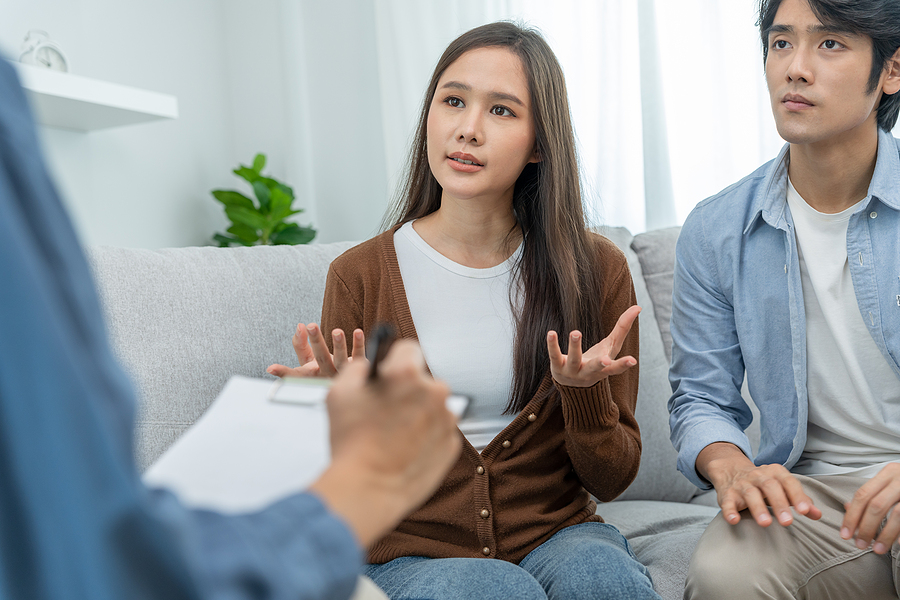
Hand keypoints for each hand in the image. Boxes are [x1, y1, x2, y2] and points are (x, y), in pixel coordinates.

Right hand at [267, 323, 365, 377]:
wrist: (350, 386)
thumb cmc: (325, 370)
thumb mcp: (308, 360)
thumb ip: (300, 344)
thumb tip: (299, 326)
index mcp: (313, 375)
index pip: (296, 374)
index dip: (284, 372)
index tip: (272, 368)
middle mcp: (328, 375)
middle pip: (321, 359)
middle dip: (316, 343)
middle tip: (311, 326)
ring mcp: (345, 373)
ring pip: (341, 360)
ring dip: (339, 345)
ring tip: (337, 331)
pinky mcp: (361, 369)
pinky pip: (359, 356)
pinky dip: (359, 344)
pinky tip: (358, 332)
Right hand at [308, 340, 461, 546]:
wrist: (368, 489)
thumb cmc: (351, 441)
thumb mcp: (339, 392)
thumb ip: (357, 368)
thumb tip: (369, 366)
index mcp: (408, 373)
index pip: (408, 348)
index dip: (394, 359)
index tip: (388, 372)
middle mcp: (434, 391)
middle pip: (421, 380)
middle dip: (405, 390)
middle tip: (385, 411)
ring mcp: (447, 419)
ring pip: (432, 406)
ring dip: (417, 414)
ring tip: (393, 435)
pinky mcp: (452, 443)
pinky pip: (438, 431)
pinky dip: (425, 437)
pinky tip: (404, 450)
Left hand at [547, 305, 640, 387]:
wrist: (572, 384)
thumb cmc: (597, 360)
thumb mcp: (610, 346)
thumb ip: (623, 327)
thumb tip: (638, 306)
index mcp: (604, 370)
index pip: (615, 369)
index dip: (623, 365)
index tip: (632, 361)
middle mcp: (588, 373)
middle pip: (595, 368)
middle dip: (600, 364)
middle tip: (605, 359)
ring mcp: (572, 371)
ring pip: (574, 359)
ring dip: (575, 346)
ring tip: (576, 332)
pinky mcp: (557, 366)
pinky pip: (555, 355)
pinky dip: (553, 345)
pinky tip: (551, 333)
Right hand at [699, 442, 821, 526]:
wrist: (731, 470)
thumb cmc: (763, 484)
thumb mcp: (782, 487)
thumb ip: (800, 501)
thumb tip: (818, 515)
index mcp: (775, 473)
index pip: (788, 482)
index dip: (797, 496)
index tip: (804, 511)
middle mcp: (758, 476)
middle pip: (770, 486)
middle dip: (779, 504)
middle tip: (788, 522)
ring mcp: (742, 484)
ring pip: (750, 493)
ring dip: (758, 508)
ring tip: (765, 523)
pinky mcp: (727, 494)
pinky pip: (727, 501)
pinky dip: (729, 510)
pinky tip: (734, 519)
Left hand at [841, 462, 899, 553]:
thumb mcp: (890, 482)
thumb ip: (871, 494)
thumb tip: (846, 507)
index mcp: (888, 473)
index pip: (862, 495)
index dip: (852, 516)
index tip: (845, 534)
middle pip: (876, 505)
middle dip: (865, 528)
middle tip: (859, 545)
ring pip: (897, 514)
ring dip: (885, 535)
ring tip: (877, 550)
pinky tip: (897, 544)